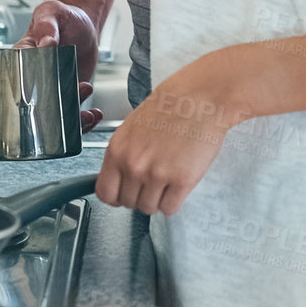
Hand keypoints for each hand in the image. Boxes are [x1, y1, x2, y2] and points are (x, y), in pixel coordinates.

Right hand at [15, 0, 102, 131]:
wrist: (84, 26)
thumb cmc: (64, 17)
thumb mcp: (52, 12)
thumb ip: (47, 24)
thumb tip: (46, 43)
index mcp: (22, 58)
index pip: (18, 80)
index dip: (27, 94)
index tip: (41, 96)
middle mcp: (34, 79)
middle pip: (36, 105)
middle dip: (52, 113)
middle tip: (71, 102)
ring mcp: (52, 90)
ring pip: (55, 115)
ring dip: (71, 119)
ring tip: (86, 113)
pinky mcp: (68, 97)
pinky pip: (72, 115)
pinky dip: (83, 120)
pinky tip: (93, 115)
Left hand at [96, 47, 248, 215]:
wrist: (200, 97)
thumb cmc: (171, 107)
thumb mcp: (133, 127)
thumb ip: (124, 154)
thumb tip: (119, 178)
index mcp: (117, 150)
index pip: (105, 193)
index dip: (117, 196)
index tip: (125, 193)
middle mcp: (133, 165)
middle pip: (129, 203)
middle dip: (140, 196)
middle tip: (154, 181)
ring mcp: (157, 175)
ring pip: (149, 209)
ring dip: (158, 199)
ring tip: (168, 179)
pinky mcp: (181, 181)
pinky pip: (170, 208)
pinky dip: (174, 201)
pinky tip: (178, 183)